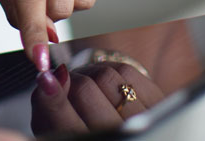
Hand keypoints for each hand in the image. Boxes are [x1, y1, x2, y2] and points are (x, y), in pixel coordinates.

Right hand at [30, 62, 162, 133]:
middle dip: (70, 81)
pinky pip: (126, 70)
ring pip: (105, 76)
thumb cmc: (81, 129)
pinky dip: (109, 71)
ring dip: (89, 74)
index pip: (66, 126)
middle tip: (65, 85)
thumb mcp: (53, 129)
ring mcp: (144, 122)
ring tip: (85, 86)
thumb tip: (47, 78)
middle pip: (84, 91)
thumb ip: (45, 108)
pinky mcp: (159, 104)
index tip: (44, 79)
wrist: (120, 132)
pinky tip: (104, 84)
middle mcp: (119, 137)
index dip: (53, 99)